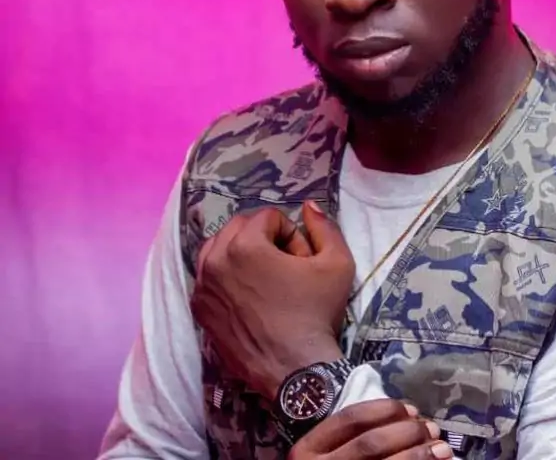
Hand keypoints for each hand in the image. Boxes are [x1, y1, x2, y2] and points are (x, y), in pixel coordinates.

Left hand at [191, 201, 355, 399]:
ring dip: (242, 251)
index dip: (291, 234)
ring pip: (219, 247)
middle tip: (285, 265)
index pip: (269, 217)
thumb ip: (324, 226)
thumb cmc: (317, 313)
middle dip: (264, 237)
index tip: (302, 259)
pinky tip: (248, 295)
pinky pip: (208, 275)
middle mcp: (215, 260)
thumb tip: (309, 205)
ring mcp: (203, 286)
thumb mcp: (337, 263)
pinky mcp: (199, 308)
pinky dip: (226, 275)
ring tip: (265, 276)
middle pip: (239, 226)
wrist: (295, 370)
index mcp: (245, 245)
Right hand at [289, 399, 453, 459]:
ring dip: (419, 456)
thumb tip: (409, 419)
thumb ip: (352, 440)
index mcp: (306, 451)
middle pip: (371, 443)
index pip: (350, 418)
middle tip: (432, 430)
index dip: (385, 410)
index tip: (412, 410)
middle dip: (407, 433)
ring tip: (442, 450)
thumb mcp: (327, 457)